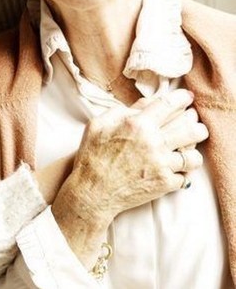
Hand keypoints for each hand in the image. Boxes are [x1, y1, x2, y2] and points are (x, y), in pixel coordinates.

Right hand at [51, 89, 207, 267]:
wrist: (92, 191)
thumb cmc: (92, 156)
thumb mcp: (99, 123)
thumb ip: (122, 111)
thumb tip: (145, 105)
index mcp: (137, 124)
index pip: (168, 105)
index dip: (182, 98)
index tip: (187, 97)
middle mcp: (153, 142)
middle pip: (189, 128)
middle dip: (196, 122)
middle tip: (195, 121)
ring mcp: (161, 164)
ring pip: (193, 154)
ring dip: (194, 147)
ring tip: (192, 145)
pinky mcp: (164, 183)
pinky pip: (186, 176)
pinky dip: (184, 171)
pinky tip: (179, 167)